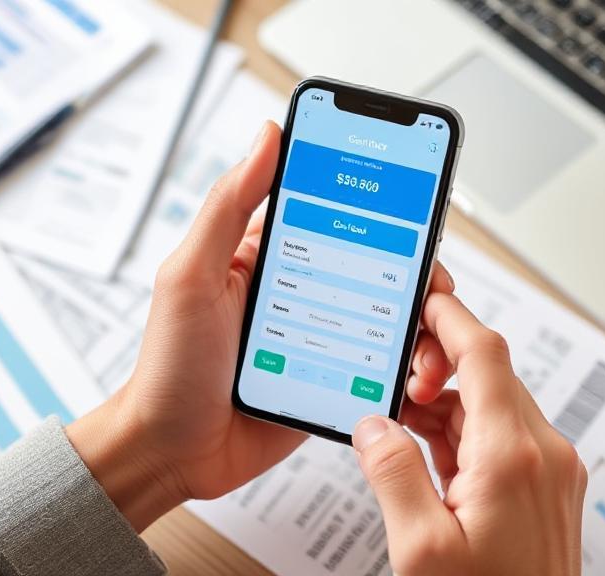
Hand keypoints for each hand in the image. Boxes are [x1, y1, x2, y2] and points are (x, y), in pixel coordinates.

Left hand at [66, 121, 456, 531]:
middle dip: (416, 270)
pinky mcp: (333, 378)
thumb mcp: (193, 274)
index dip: (378, 201)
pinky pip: (380, 365)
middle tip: (434, 284)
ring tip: (429, 340)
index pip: (335, 210)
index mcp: (269, 254)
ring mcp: (320, 334)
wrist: (173, 451)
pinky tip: (415, 375)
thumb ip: (229, 205)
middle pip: (376, 263)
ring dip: (418, 324)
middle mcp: (301, 289)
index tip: (416, 197)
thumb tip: (268, 137)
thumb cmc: (170, 364)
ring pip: (388, 315)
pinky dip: (405, 367)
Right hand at [352, 293, 587, 574]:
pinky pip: (502, 434)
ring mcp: (551, 468)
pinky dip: (463, 431)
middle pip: (488, 374)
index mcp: (513, 456)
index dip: (450, 316)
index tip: (423, 295)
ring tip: (403, 429)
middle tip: (393, 388)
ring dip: (446, 403)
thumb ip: (393, 474)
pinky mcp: (548, 484)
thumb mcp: (420, 549)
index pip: (484, 355)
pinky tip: (429, 451)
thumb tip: (374, 425)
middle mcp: (544, 453)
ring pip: (492, 404)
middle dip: (436, 368)